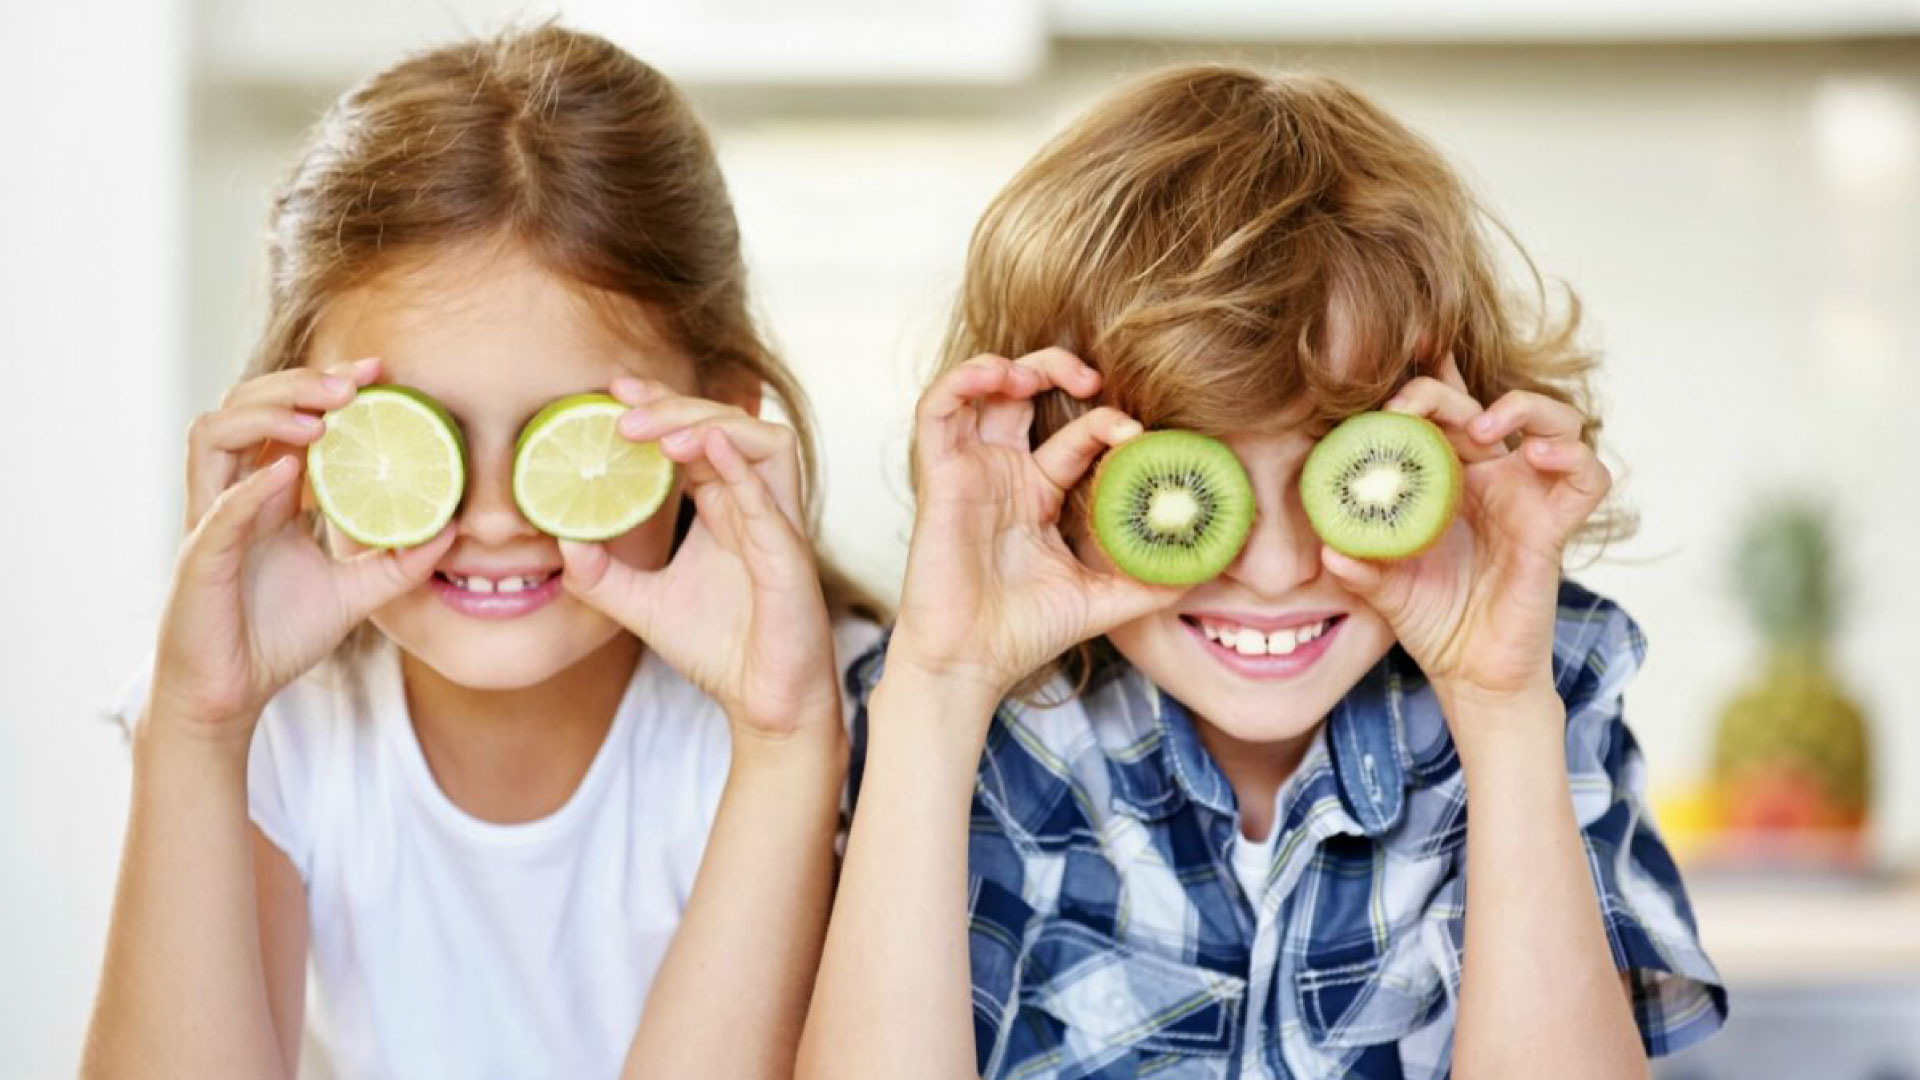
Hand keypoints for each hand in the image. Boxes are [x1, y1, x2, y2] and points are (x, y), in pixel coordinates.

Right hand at [150, 358, 454, 741]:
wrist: (233, 694)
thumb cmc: (277, 637)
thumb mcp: (356, 594)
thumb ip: (399, 562)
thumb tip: (454, 531)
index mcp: (267, 494)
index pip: (287, 418)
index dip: (325, 386)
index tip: (379, 373)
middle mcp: (232, 494)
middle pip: (248, 407)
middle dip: (299, 384)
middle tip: (356, 380)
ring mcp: (209, 521)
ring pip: (214, 434)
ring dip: (267, 415)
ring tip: (323, 416)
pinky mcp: (197, 558)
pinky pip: (217, 509)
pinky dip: (250, 485)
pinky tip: (289, 471)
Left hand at [556, 380, 838, 746]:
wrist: (763, 702)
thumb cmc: (719, 648)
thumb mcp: (641, 607)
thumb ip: (601, 575)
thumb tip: (561, 541)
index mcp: (727, 506)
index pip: (697, 434)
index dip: (661, 405)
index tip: (611, 392)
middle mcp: (757, 504)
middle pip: (728, 425)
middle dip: (675, 408)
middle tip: (620, 411)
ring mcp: (778, 525)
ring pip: (765, 442)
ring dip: (713, 426)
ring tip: (660, 434)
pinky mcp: (791, 556)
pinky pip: (772, 498)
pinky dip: (741, 467)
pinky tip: (705, 449)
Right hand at [889, 348, 1184, 699]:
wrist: (973, 663)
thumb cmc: (1024, 633)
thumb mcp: (1104, 600)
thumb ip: (1153, 581)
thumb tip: (1208, 566)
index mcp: (1038, 494)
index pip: (1076, 436)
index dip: (1106, 422)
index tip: (1137, 434)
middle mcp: (1003, 474)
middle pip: (1026, 393)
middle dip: (1059, 369)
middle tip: (1093, 380)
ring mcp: (970, 471)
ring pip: (982, 389)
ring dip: (1013, 365)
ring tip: (1040, 374)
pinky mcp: (938, 476)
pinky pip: (937, 409)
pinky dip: (963, 380)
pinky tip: (996, 376)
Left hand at [1318, 356, 1611, 722]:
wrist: (1470, 674)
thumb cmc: (1433, 622)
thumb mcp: (1386, 591)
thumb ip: (1361, 569)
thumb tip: (1330, 550)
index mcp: (1447, 480)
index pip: (1441, 412)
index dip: (1422, 385)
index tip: (1381, 396)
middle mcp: (1491, 478)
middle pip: (1484, 403)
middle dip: (1446, 391)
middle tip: (1408, 409)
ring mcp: (1528, 497)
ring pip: (1555, 419)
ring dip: (1522, 406)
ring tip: (1482, 425)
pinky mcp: (1555, 525)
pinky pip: (1587, 476)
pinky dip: (1572, 454)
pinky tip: (1538, 454)